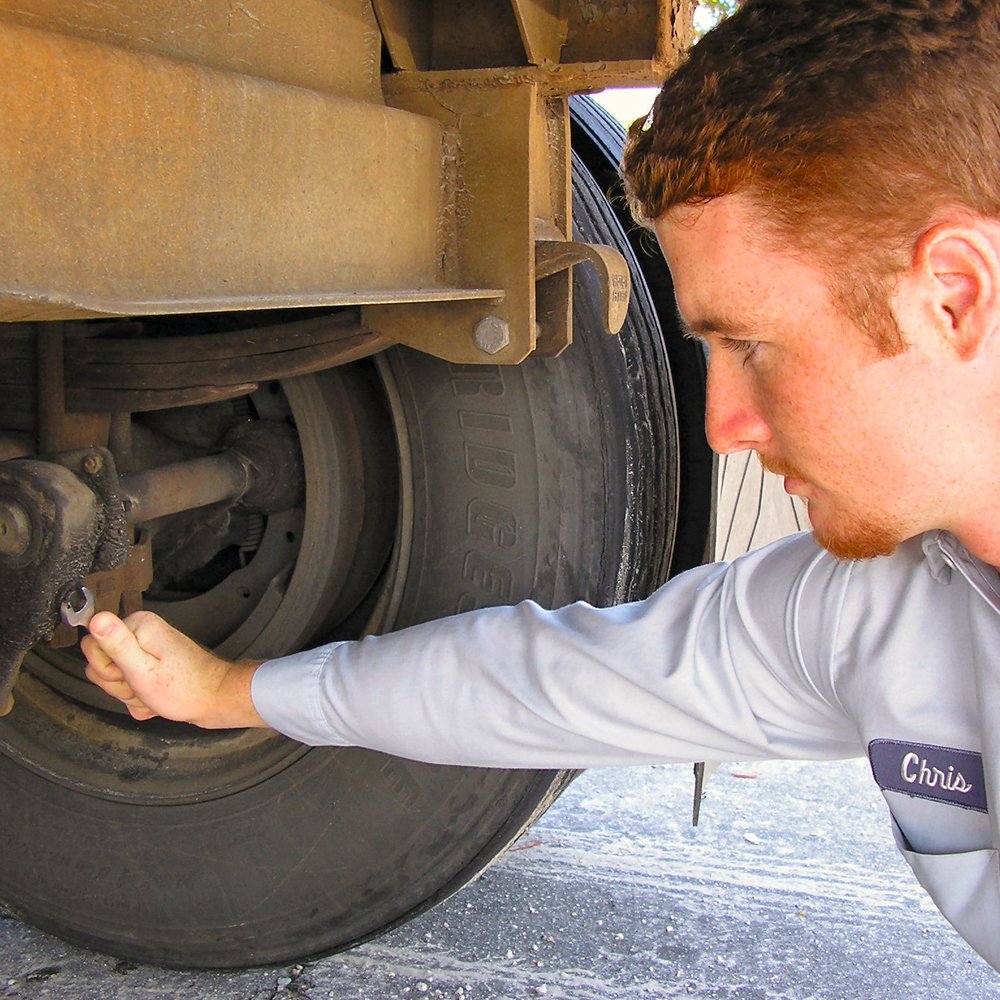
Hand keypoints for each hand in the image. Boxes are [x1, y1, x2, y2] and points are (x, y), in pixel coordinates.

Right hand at [81, 610, 267, 729]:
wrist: (215, 700)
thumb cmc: (184, 689)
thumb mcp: (142, 669)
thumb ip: (116, 644)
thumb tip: (95, 617)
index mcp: (137, 626)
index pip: (92, 647)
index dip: (107, 669)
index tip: (128, 675)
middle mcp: (142, 633)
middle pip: (103, 664)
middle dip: (120, 684)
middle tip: (143, 687)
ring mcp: (148, 650)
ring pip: (116, 679)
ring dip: (131, 693)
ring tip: (152, 693)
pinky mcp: (153, 665)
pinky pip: (132, 686)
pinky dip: (142, 698)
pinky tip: (157, 699)